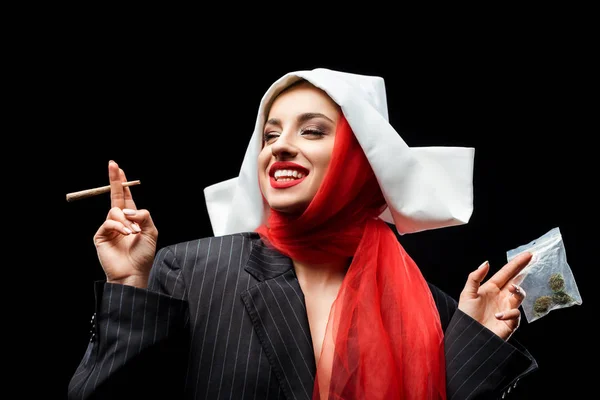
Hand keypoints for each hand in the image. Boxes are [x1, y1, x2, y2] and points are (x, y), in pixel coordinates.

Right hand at [93, 160, 157, 287]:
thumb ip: (144, 215)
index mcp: (131, 218)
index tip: (118, 168)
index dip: (122, 182)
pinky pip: (109, 222)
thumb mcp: (151, 231)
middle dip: (114, 180)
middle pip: (115, 196)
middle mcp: (119, 220)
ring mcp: (109, 227)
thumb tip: (128, 210)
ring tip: (134, 232)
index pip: (125, 196)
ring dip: (127, 220)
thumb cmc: (143, 255)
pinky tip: (127, 234)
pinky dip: (119, 226)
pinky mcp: (101, 235)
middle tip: (113, 165)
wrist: (133, 273)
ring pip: (115, 211)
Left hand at [458, 252, 531, 340]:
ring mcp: (507, 309)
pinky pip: (516, 314)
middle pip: (516, 280)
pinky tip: (498, 316)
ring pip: (519, 295)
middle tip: (531, 259)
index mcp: (491, 289)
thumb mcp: (467, 294)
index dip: (516, 264)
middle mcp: (501, 297)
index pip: (506, 273)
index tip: (528, 254)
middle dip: (523, 270)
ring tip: (512, 288)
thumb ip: (475, 277)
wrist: (469, 338)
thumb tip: (486, 262)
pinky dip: (509, 313)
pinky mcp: (511, 322)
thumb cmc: (466, 316)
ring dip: (518, 290)